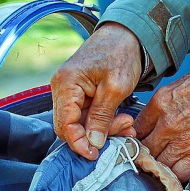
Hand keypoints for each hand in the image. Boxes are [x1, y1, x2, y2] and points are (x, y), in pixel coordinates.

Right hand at [51, 22, 139, 159]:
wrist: (127, 35)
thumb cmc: (121, 54)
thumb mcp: (116, 88)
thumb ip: (103, 117)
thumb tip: (93, 143)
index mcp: (66, 84)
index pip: (64, 124)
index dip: (78, 143)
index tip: (95, 154)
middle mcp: (62, 88)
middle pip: (69, 127)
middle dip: (95, 135)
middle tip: (124, 131)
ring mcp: (69, 91)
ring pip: (79, 123)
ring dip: (103, 129)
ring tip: (127, 123)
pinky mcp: (80, 94)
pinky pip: (87, 116)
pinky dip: (104, 121)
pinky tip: (122, 120)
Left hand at [134, 64, 189, 181]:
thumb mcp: (180, 84)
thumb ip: (164, 102)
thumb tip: (156, 115)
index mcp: (161, 104)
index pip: (137, 127)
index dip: (137, 136)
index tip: (139, 140)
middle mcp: (168, 125)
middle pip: (144, 149)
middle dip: (144, 153)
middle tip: (147, 156)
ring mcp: (183, 143)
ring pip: (158, 164)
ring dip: (158, 166)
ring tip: (161, 167)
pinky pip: (179, 174)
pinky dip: (175, 176)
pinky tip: (175, 173)